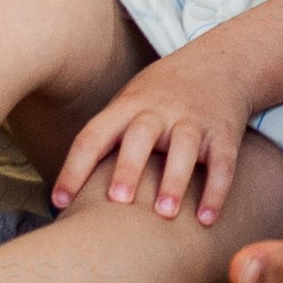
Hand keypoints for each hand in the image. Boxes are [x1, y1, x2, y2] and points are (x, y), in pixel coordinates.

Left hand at [56, 53, 257, 223]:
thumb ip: (106, 138)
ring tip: (164, 214)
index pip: (94, 135)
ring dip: (174, 181)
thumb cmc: (161, 95)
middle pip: (140, 135)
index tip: (58, 203)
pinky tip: (206, 220)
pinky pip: (222, 162)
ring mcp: (193, 120)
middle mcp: (159, 110)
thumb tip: (66, 191)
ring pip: (184, 147)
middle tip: (117, 201)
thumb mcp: (129, 102)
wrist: (222, 63)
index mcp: (127, 105)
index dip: (74, 168)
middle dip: (128, 167)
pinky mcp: (224, 132)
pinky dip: (215, 191)